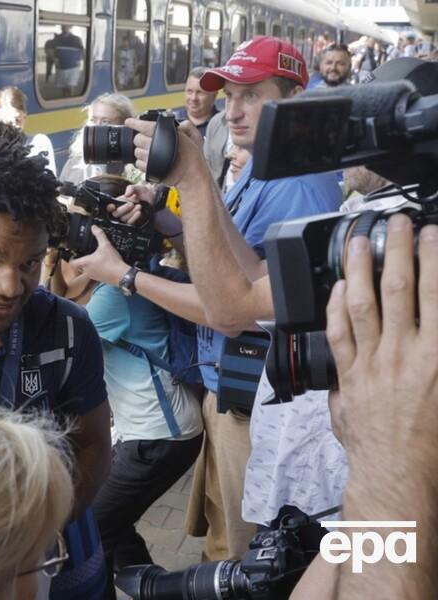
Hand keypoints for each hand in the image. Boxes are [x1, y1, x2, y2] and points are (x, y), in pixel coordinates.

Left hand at [67, 226, 128, 286]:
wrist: (121, 275)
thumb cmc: (112, 262)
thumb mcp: (106, 245)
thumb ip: (99, 235)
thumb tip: (94, 228)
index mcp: (86, 263)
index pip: (72, 263)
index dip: (71, 259)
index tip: (73, 255)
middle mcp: (87, 271)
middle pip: (79, 267)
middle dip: (80, 261)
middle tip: (84, 255)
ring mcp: (93, 276)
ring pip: (86, 271)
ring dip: (88, 265)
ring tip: (94, 259)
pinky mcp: (100, 279)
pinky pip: (94, 274)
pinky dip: (96, 269)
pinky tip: (103, 264)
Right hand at [107, 184, 154, 225]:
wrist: (152, 198)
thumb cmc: (142, 192)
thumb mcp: (137, 187)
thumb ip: (131, 188)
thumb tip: (126, 194)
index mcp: (118, 202)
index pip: (109, 207)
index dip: (109, 208)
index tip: (112, 206)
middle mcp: (120, 209)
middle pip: (116, 214)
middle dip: (123, 209)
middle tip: (131, 204)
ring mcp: (126, 216)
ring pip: (123, 218)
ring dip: (131, 213)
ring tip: (139, 206)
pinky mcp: (132, 221)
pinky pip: (130, 223)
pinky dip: (134, 218)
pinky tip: (138, 212)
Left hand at [125, 118, 208, 185]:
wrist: (191, 174)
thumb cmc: (192, 156)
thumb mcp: (193, 136)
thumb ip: (185, 126)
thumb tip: (178, 124)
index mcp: (164, 134)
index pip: (143, 126)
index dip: (134, 123)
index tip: (129, 121)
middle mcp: (154, 145)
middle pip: (137, 139)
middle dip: (141, 139)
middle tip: (149, 141)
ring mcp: (150, 158)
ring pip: (136, 151)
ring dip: (141, 151)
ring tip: (152, 153)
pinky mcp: (148, 169)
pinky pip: (137, 163)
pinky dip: (142, 162)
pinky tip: (150, 161)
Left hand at [326, 215, 437, 466]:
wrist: (398, 474)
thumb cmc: (434, 440)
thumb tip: (433, 330)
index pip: (437, 295)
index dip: (435, 260)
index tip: (433, 235)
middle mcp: (405, 352)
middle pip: (400, 290)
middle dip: (398, 251)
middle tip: (396, 223)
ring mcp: (372, 362)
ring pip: (364, 305)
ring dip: (360, 269)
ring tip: (358, 242)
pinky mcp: (348, 376)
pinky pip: (339, 334)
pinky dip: (337, 308)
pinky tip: (337, 288)